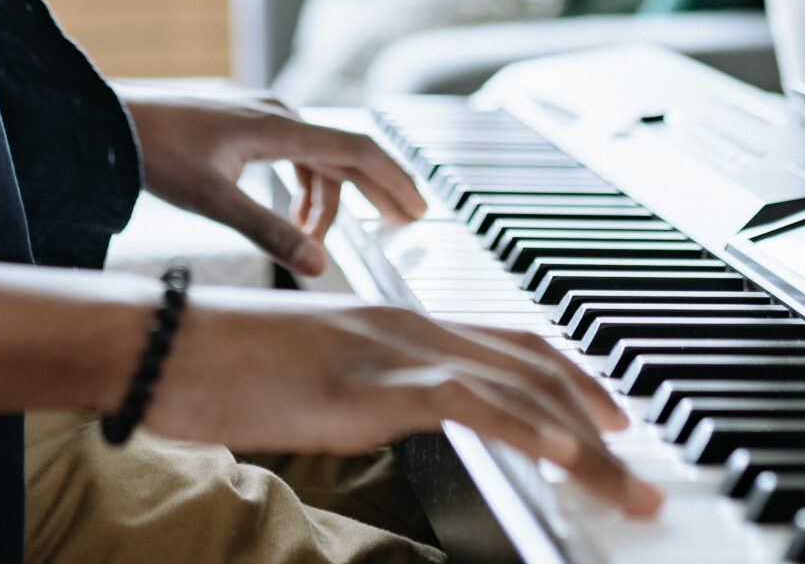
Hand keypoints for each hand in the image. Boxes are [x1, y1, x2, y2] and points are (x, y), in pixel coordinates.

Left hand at [122, 87, 427, 277]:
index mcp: (279, 126)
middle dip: (376, 190)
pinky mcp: (244, 126)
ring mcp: (261, 117)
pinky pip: (294, 155)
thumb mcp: (213, 201)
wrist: (107, 124)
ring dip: (330, 199)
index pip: (356, 150)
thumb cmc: (154, 154)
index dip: (394, 180)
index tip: (421, 208)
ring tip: (322, 242)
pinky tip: (295, 217)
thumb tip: (316, 265)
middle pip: (345, 153)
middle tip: (405, 224)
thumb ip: (268, 231)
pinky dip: (305, 188)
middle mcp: (278, 115)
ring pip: (318, 158)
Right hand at [150, 287, 663, 517]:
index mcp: (399, 321)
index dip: (572, 378)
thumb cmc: (224, 362)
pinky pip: (464, 400)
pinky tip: (561, 449)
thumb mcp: (316, 378)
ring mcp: (392, 349)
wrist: (163, 342)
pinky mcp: (368, 380)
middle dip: (597, 419)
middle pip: (531, 367)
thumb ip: (369, 389)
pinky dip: (522, 424)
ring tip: (624, 484)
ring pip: (515, 386)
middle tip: (641, 471)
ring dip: (582, 440)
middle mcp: (410, 324)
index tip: (615, 419)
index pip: (510, 342)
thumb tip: (398, 416)